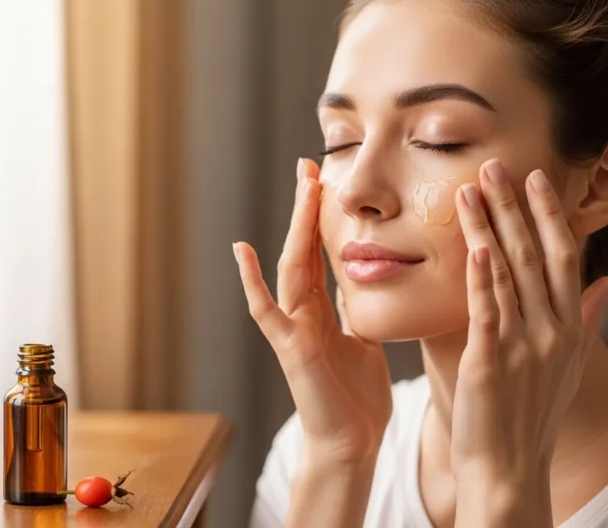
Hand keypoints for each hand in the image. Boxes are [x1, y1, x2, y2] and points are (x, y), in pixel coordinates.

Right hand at [234, 158, 392, 464]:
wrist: (351, 443)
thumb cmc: (356, 399)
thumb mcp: (363, 342)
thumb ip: (355, 313)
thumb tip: (365, 285)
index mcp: (322, 310)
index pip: (320, 252)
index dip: (322, 217)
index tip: (326, 179)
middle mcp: (303, 312)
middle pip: (303, 249)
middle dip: (307, 208)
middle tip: (310, 165)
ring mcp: (293, 328)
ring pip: (291, 268)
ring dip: (295, 227)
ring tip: (301, 187)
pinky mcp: (290, 349)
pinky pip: (267, 311)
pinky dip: (253, 282)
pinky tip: (242, 251)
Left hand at [450, 160, 607, 525]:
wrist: (511, 470)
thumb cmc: (532, 416)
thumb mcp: (568, 365)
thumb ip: (586, 320)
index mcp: (570, 328)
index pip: (563, 257)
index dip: (550, 215)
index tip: (536, 178)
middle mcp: (553, 332)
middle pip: (536, 255)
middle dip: (515, 207)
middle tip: (496, 165)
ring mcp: (525, 347)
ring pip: (508, 274)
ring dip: (488, 228)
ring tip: (469, 190)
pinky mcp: (491, 363)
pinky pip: (487, 312)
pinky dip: (481, 278)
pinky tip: (472, 248)